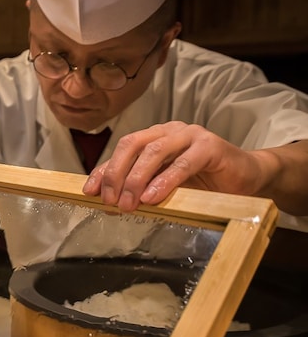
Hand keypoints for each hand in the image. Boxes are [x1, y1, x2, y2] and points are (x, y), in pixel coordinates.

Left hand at [83, 121, 264, 210]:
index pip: (121, 150)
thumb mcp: (165, 186)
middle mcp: (168, 131)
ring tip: (128, 203)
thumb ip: (140, 188)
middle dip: (116, 173)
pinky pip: (182, 163)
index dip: (103, 170)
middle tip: (109, 200)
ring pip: (154, 151)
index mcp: (154, 136)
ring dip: (136, 179)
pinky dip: (164, 181)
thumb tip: (109, 205)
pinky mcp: (210, 146)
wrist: (247, 177)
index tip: (90, 192)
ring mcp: (189, 135)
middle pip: (131, 145)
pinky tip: (152, 197)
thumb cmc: (204, 182)